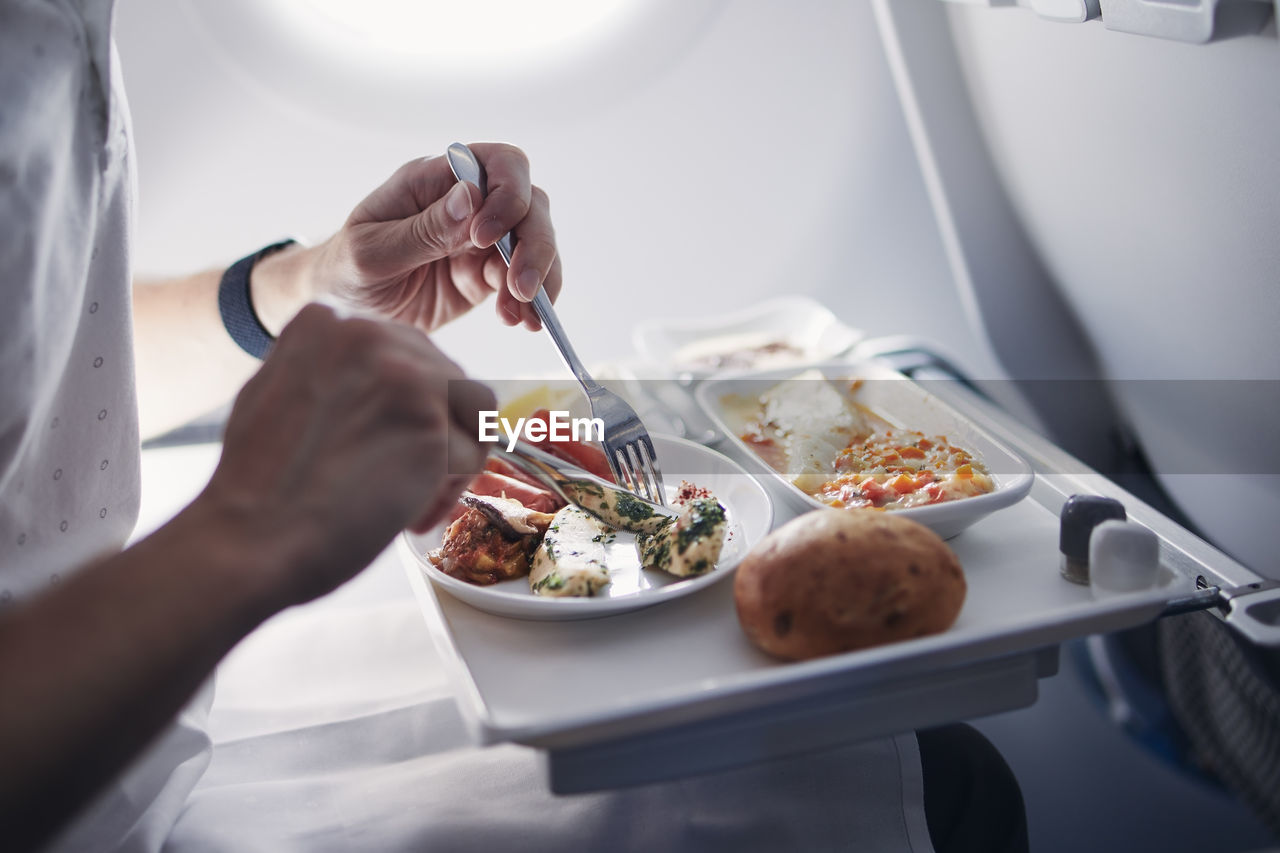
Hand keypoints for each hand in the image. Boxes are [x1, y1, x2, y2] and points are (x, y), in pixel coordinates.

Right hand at [196, 304, 494, 607]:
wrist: (251, 542)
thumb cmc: (260, 490)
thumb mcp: (279, 395)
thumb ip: (330, 374)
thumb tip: (382, 381)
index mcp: (325, 322)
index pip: (405, 354)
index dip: (402, 412)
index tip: (380, 449)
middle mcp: (366, 332)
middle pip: (445, 377)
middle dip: (434, 434)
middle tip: (400, 484)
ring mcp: (402, 372)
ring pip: (469, 411)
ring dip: (449, 461)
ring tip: (407, 501)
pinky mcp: (429, 418)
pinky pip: (471, 452)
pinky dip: (450, 491)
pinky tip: (409, 514)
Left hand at [314, 143, 561, 331]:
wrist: (345, 309)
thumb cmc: (346, 269)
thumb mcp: (372, 253)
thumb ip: (422, 230)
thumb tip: (471, 198)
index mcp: (434, 180)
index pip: (498, 163)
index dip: (507, 194)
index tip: (484, 238)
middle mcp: (466, 203)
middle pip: (530, 203)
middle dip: (535, 244)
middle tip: (521, 288)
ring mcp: (481, 239)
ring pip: (536, 242)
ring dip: (539, 277)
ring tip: (522, 313)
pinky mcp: (486, 274)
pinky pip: (524, 280)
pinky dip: (531, 301)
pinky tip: (521, 321)